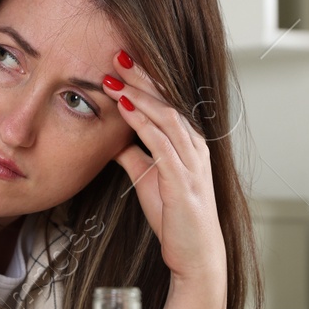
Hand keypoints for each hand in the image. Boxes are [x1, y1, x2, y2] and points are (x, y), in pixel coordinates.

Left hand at [103, 50, 226, 288]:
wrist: (194, 254)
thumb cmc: (175, 219)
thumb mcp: (148, 180)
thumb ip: (134, 157)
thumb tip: (114, 141)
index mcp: (189, 143)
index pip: (167, 102)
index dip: (146, 80)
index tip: (122, 62)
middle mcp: (194, 146)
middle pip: (168, 100)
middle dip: (143, 76)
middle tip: (118, 54)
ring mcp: (192, 161)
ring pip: (165, 115)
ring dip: (138, 93)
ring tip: (115, 76)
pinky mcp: (183, 179)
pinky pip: (161, 142)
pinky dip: (141, 122)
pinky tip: (124, 107)